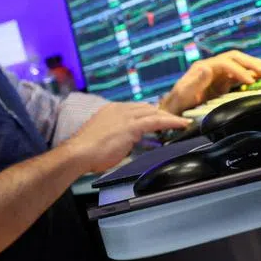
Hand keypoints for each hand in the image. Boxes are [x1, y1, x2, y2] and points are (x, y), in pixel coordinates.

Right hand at [61, 102, 190, 173]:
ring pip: (153, 112)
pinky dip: (171, 122)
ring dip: (169, 117)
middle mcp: (119, 109)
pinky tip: (181, 124)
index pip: (135, 107)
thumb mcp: (102, 136)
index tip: (158, 116)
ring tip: (181, 122)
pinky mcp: (131, 126)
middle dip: (161, 113)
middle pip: (146, 107)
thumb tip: (127, 141)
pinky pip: (157, 121)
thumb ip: (117, 135)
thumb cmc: (86, 150)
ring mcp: (125, 116)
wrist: (79, 152)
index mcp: (110, 109)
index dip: (149, 112)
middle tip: (173, 120)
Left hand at [158, 50, 260, 114]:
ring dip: (253, 65)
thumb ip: (195, 81)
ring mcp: (217, 74)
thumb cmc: (178, 102)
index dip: (239, 70)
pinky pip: (239, 75)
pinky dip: (251, 74)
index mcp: (203, 67)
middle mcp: (211, 67)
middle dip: (251, 63)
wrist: (175, 110)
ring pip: (238, 64)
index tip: (250, 80)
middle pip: (234, 58)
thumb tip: (207, 68)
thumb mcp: (184, 93)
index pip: (225, 63)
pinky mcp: (222, 83)